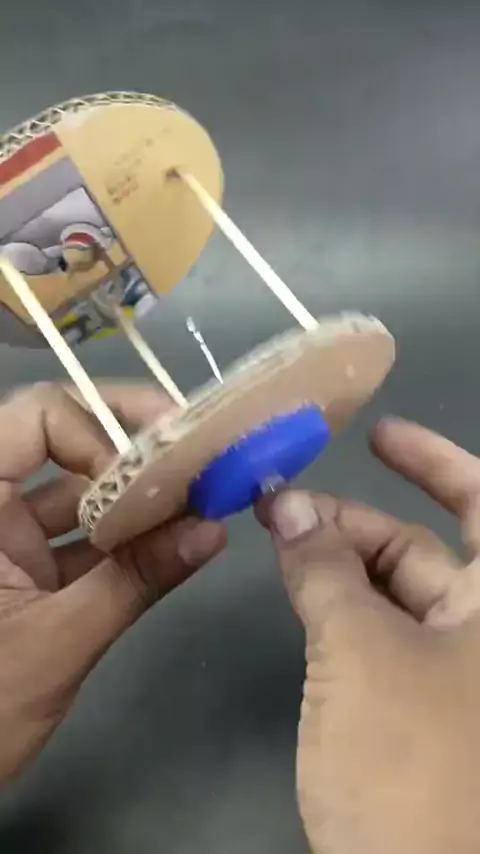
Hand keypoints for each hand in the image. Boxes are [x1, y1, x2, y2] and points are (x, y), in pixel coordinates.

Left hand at [0, 382, 225, 780]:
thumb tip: (213, 531)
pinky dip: (124, 541)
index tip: (147, 478)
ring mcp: (4, 540)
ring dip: (135, 497)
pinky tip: (175, 542)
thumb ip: (134, 582)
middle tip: (195, 451)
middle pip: (61, 440)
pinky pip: (80, 540)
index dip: (96, 430)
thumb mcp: (57, 644)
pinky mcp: (23, 573)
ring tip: (200, 496)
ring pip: (76, 493)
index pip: (35, 417)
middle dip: (130, 445)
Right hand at [259, 419, 479, 853]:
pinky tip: (302, 599)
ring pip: (397, 595)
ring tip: (278, 546)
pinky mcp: (424, 714)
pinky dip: (343, 612)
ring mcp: (460, 676)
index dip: (436, 460)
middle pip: (426, 549)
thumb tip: (283, 505)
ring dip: (338, 565)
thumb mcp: (361, 653)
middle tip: (283, 508)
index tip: (377, 435)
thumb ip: (322, 570)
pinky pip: (384, 640)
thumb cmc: (414, 762)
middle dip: (355, 520)